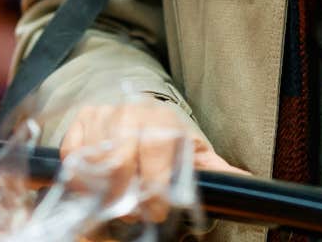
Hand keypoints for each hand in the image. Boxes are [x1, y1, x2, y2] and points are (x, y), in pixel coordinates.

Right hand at [60, 100, 245, 220]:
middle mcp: (131, 113)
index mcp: (163, 122)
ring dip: (104, 191)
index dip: (154, 191)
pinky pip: (73, 155)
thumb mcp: (193, 151)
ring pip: (95, 163)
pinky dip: (81, 177)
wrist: (139, 109)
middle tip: (134, 211)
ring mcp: (103, 115)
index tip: (156, 210)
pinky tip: (96, 184)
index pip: (154, 158)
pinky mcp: (81, 120)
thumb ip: (216, 170)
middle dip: (127, 197)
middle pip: (120, 164)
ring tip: (117, 199)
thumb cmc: (167, 138)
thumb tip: (248, 183)